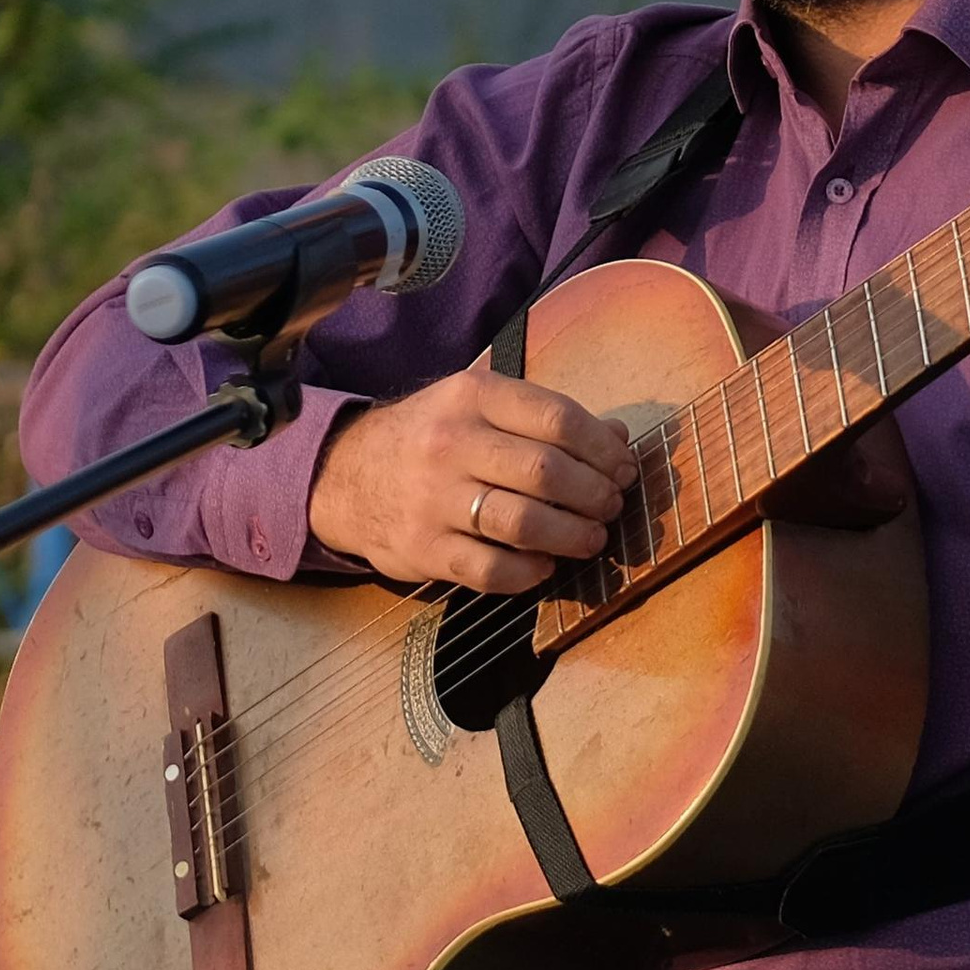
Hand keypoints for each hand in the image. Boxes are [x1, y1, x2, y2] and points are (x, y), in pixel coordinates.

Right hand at [309, 369, 637, 590]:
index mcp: (473, 397)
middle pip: (546, 472)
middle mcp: (451, 443)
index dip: (604, 449)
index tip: (624, 469)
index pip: (558, 419)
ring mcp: (433, 499)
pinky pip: (489, 570)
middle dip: (595, 494)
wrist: (346, 474)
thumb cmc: (432, 436)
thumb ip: (547, 417)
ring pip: (523, 523)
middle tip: (611, 506)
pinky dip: (528, 573)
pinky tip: (544, 566)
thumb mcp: (481, 406)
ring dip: (572, 536)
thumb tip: (619, 438)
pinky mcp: (422, 549)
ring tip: (591, 539)